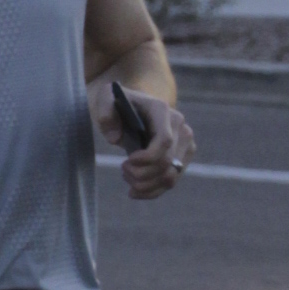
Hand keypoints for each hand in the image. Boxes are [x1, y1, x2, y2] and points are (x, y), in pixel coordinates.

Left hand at [95, 83, 193, 198]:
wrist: (129, 107)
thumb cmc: (116, 103)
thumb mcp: (104, 98)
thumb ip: (104, 112)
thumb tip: (115, 138)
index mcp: (162, 110)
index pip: (164, 140)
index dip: (147, 158)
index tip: (126, 162)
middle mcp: (180, 126)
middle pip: (167, 162)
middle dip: (142, 174)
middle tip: (122, 169)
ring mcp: (185, 143)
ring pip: (171, 176)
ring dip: (146, 185)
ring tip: (127, 178)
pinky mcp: (183, 157)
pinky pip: (171, 181)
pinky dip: (153, 191)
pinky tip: (135, 191)